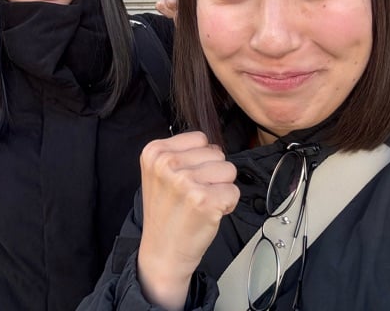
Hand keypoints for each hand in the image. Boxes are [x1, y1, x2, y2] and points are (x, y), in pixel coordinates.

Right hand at [136, 132, 238, 309]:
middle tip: (194, 193)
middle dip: (212, 173)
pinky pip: (234, 191)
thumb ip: (181, 153)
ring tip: (203, 201)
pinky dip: (228, 203)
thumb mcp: (159, 172)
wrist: (162, 250)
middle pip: (216, 153)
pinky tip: (210, 212)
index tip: (187, 177)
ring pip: (229, 169)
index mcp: (154, 152)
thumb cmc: (165, 212)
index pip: (199, 138)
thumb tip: (214, 146)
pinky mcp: (204, 200)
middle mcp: (167, 163)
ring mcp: (185, 181)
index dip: (200, 159)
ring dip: (222, 187)